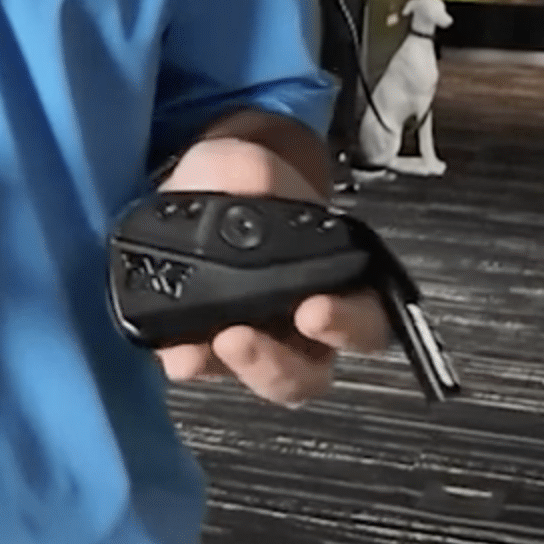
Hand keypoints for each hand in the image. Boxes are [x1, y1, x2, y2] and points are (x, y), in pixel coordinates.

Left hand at [153, 136, 392, 406]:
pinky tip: (177, 350)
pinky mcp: (209, 346)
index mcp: (337, 280)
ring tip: (214, 342)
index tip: (314, 313)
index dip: (348, 325)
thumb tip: (253, 179)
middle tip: (245, 339)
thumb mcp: (249, 165)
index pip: (367, 320)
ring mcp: (258, 340)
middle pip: (310, 371)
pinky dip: (191, 362)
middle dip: (279, 364)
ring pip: (262, 378)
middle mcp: (303, 324)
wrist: (203, 185)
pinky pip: (204, 367)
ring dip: (238, 367)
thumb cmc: (245, 182)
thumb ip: (256, 171)